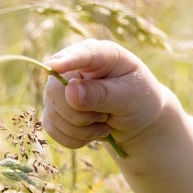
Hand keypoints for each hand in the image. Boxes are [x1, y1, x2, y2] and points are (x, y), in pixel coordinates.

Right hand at [41, 40, 165, 152]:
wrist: (138, 121)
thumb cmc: (139, 100)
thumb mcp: (130, 97)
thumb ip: (103, 94)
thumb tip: (70, 91)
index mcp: (100, 55)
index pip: (80, 54)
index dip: (66, 60)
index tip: (54, 66)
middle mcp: (74, 68)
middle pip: (55, 90)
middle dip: (79, 114)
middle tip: (106, 116)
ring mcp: (61, 89)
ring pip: (53, 114)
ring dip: (81, 129)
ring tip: (104, 123)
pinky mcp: (55, 110)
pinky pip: (52, 129)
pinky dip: (74, 138)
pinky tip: (93, 132)